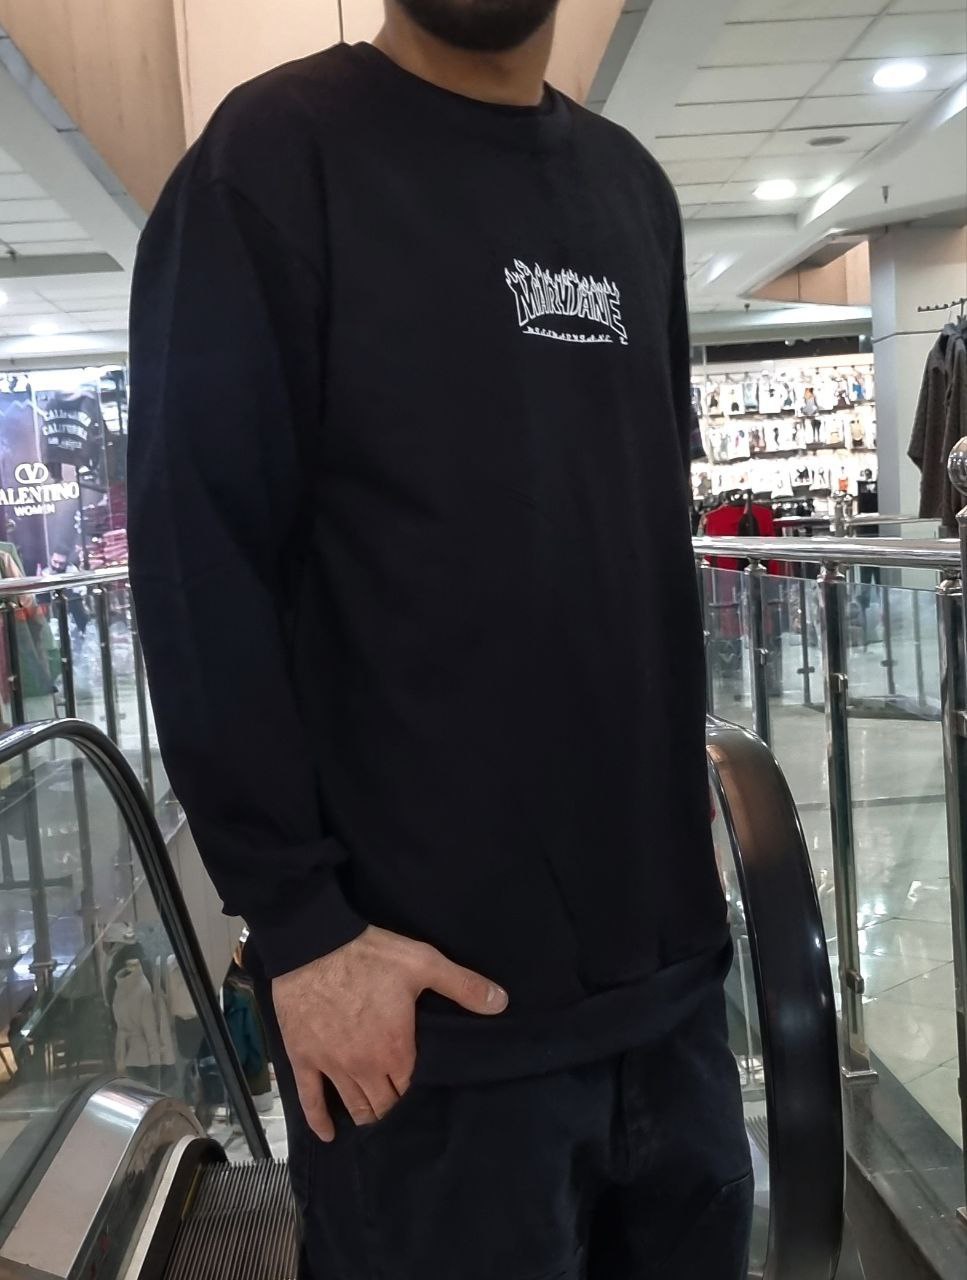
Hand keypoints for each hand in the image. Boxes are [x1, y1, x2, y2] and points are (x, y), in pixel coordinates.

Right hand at [273, 925, 507, 1141]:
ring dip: (367, 1115)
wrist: (313, 944)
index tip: (428, 1091)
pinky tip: (327, 1134)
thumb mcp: (424, 963)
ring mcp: (331, 1066)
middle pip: (384, 1105)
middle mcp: (364, 1067)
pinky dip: (319, 1120)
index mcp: (395, 1050)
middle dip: (396, 1109)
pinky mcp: (303, 1058)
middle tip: (403, 1107)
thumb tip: (503, 1003)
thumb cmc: (371, 954)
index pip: (414, 1089)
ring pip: (354, 1105)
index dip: (422, 1091)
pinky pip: (310, 1100)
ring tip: (376, 1119)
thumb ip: (463, 986)